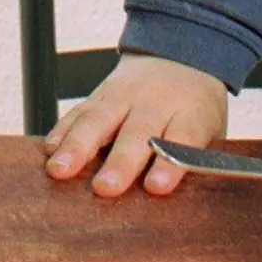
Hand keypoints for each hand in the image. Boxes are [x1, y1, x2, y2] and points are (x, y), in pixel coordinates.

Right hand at [42, 53, 227, 197]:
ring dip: (78, 145)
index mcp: (191, 113)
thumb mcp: (212, 130)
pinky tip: (50, 150)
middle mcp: (156, 101)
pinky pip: (79, 110)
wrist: (182, 55)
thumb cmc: (196, 110)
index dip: (170, 163)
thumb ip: (196, 160)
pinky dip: (63, 129)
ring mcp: (126, 94)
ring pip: (100, 118)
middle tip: (105, 188)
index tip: (156, 187)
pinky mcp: (101, 92)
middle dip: (120, 161)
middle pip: (137, 131)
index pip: (182, 137)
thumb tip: (180, 205)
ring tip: (60, 171)